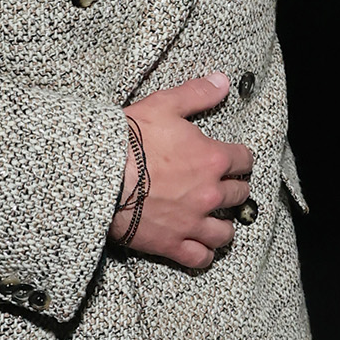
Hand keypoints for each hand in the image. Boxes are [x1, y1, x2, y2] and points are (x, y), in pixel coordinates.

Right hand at [112, 73, 254, 268]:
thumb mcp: (163, 105)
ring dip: (224, 225)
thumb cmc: (127, 139)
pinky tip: (201, 249)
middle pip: (239, 195)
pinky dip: (204, 255)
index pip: (244, 160)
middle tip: (223, 188)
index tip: (233, 161)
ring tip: (215, 220)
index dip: (239, 159)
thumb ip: (197, 94)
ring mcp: (192, 221)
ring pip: (225, 232)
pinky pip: (201, 258)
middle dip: (233, 190)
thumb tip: (223, 81)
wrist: (94, 174)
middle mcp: (209, 192)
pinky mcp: (171, 244)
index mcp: (212, 159)